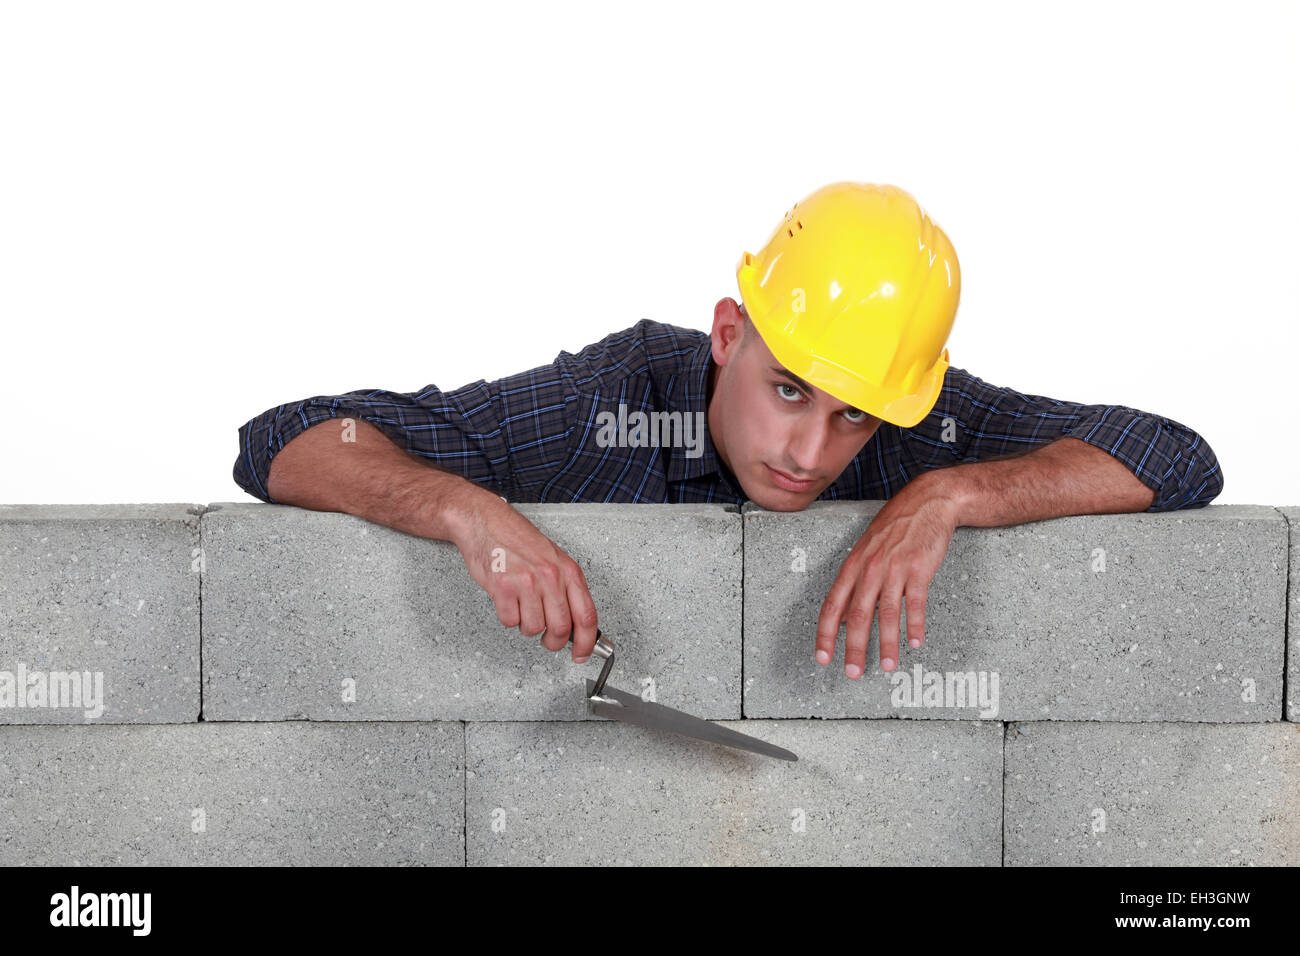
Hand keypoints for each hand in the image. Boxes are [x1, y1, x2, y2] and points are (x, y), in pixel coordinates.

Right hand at [452, 490, 599, 661]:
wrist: (486, 521)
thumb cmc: (518, 539)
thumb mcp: (553, 559)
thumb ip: (566, 588)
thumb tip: (577, 623)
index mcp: (568, 570)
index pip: (587, 615)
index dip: (587, 642)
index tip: (581, 654)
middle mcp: (550, 577)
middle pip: (560, 629)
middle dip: (553, 642)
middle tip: (547, 640)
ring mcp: (526, 582)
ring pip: (533, 628)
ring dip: (527, 626)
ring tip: (523, 607)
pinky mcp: (503, 587)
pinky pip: (509, 621)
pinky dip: (508, 617)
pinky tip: (508, 600)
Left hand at [815, 475, 958, 676]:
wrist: (927, 502)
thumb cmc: (896, 528)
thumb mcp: (867, 551)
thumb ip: (856, 583)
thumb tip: (845, 617)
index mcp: (853, 565)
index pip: (833, 605)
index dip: (826, 634)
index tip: (823, 657)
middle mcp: (869, 568)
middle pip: (857, 615)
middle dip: (853, 648)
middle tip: (853, 672)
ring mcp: (894, 568)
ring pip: (886, 613)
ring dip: (886, 643)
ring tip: (887, 665)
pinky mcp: (919, 568)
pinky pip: (915, 603)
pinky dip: (915, 624)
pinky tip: (915, 641)